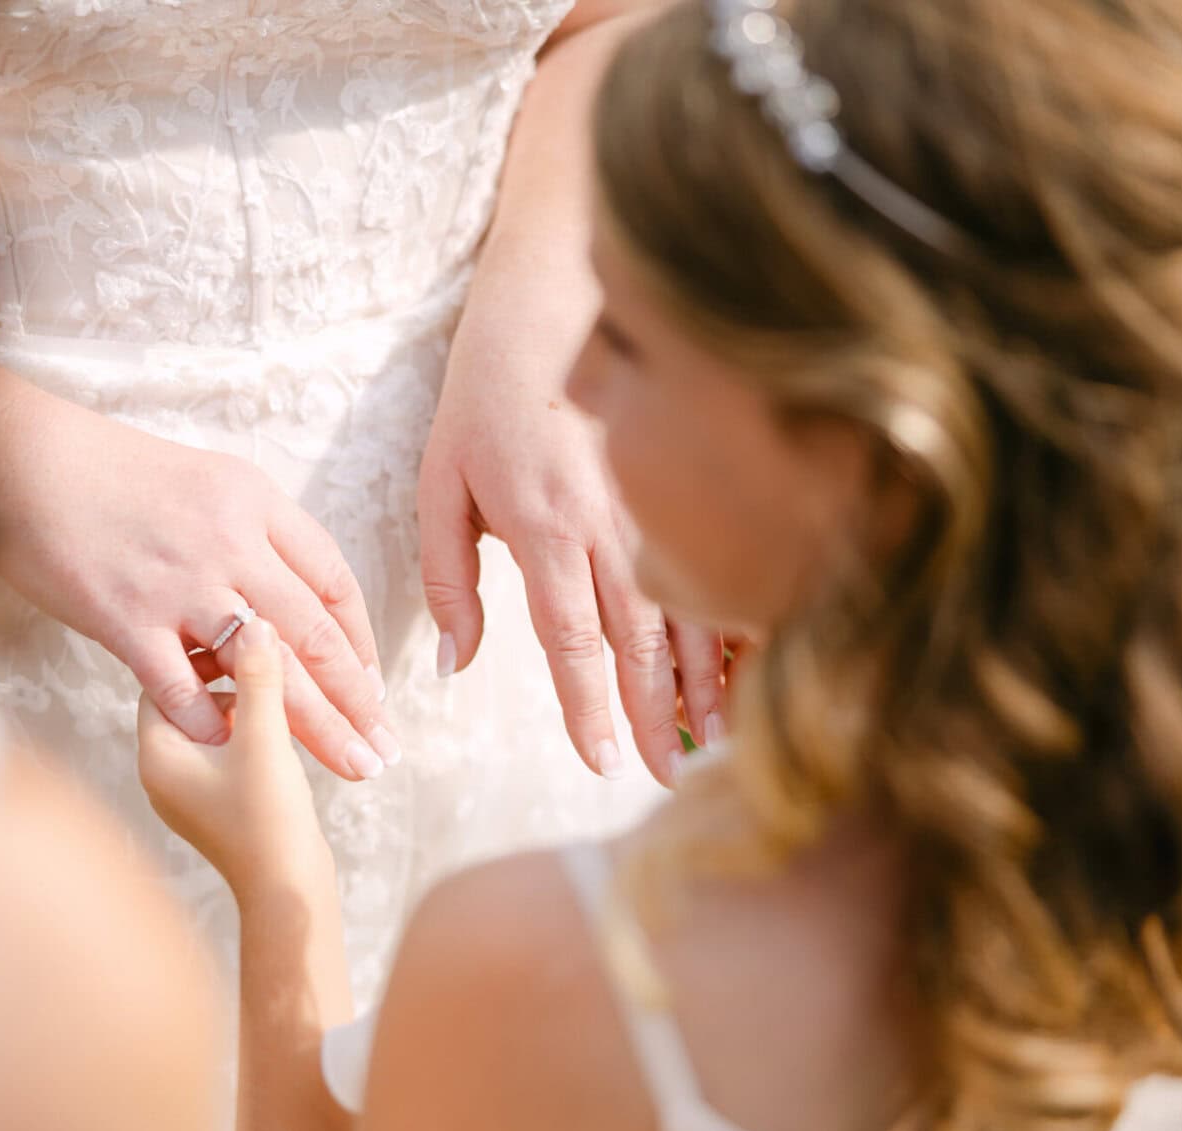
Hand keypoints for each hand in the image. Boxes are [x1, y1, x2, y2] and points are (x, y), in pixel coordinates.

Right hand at [0, 394, 398, 781]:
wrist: (15, 456)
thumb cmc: (98, 469)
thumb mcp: (194, 477)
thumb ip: (238, 528)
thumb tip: (272, 579)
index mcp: (251, 501)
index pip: (331, 578)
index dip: (359, 638)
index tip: (372, 683)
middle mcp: (229, 542)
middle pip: (316, 635)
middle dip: (359, 700)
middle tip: (385, 746)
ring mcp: (180, 584)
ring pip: (270, 669)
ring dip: (315, 726)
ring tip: (349, 766)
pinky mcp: (126, 619)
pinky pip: (184, 687)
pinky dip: (211, 723)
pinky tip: (235, 753)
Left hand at [138, 620, 326, 895]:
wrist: (289, 893)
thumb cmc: (267, 821)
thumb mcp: (263, 739)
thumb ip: (259, 678)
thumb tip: (254, 623)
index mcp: (156, 756)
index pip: (160, 682)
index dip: (197, 656)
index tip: (233, 639)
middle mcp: (163, 773)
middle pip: (186, 702)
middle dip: (226, 680)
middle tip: (260, 664)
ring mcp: (191, 791)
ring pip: (211, 726)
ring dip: (244, 706)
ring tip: (278, 699)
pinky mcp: (219, 803)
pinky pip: (227, 751)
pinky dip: (252, 734)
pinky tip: (284, 730)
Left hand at [417, 265, 725, 786]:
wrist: (556, 298)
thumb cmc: (485, 393)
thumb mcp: (440, 481)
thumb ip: (448, 577)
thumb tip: (456, 663)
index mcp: (544, 532)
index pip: (573, 644)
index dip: (590, 709)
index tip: (602, 762)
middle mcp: (609, 529)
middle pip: (641, 644)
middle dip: (654, 719)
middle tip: (664, 780)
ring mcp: (654, 506)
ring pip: (688, 611)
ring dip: (703, 682)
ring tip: (717, 741)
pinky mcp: (677, 485)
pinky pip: (711, 566)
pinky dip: (728, 621)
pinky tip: (742, 660)